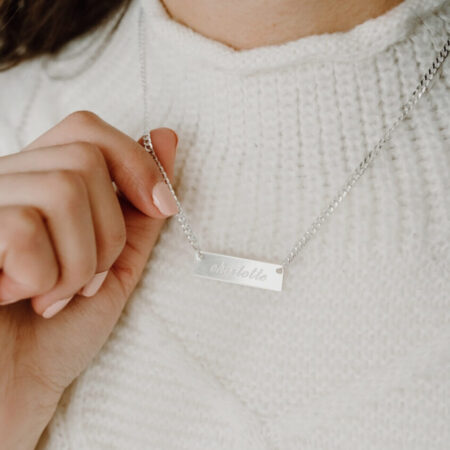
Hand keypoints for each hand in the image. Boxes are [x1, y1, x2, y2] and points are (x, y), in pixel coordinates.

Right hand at [0, 111, 178, 448]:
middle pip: (84, 160)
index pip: (87, 130)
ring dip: (79, 261)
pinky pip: (25, 228)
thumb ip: (139, 205)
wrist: (12, 392)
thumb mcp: (116, 263)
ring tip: (55, 296)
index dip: (133, 161)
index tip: (163, 206)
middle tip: (87, 281)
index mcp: (42, 186)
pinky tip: (21, 298)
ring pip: (63, 191)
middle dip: (108, 234)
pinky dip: (43, 277)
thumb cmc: (60, 332)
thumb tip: (165, 138)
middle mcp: (8, 184)